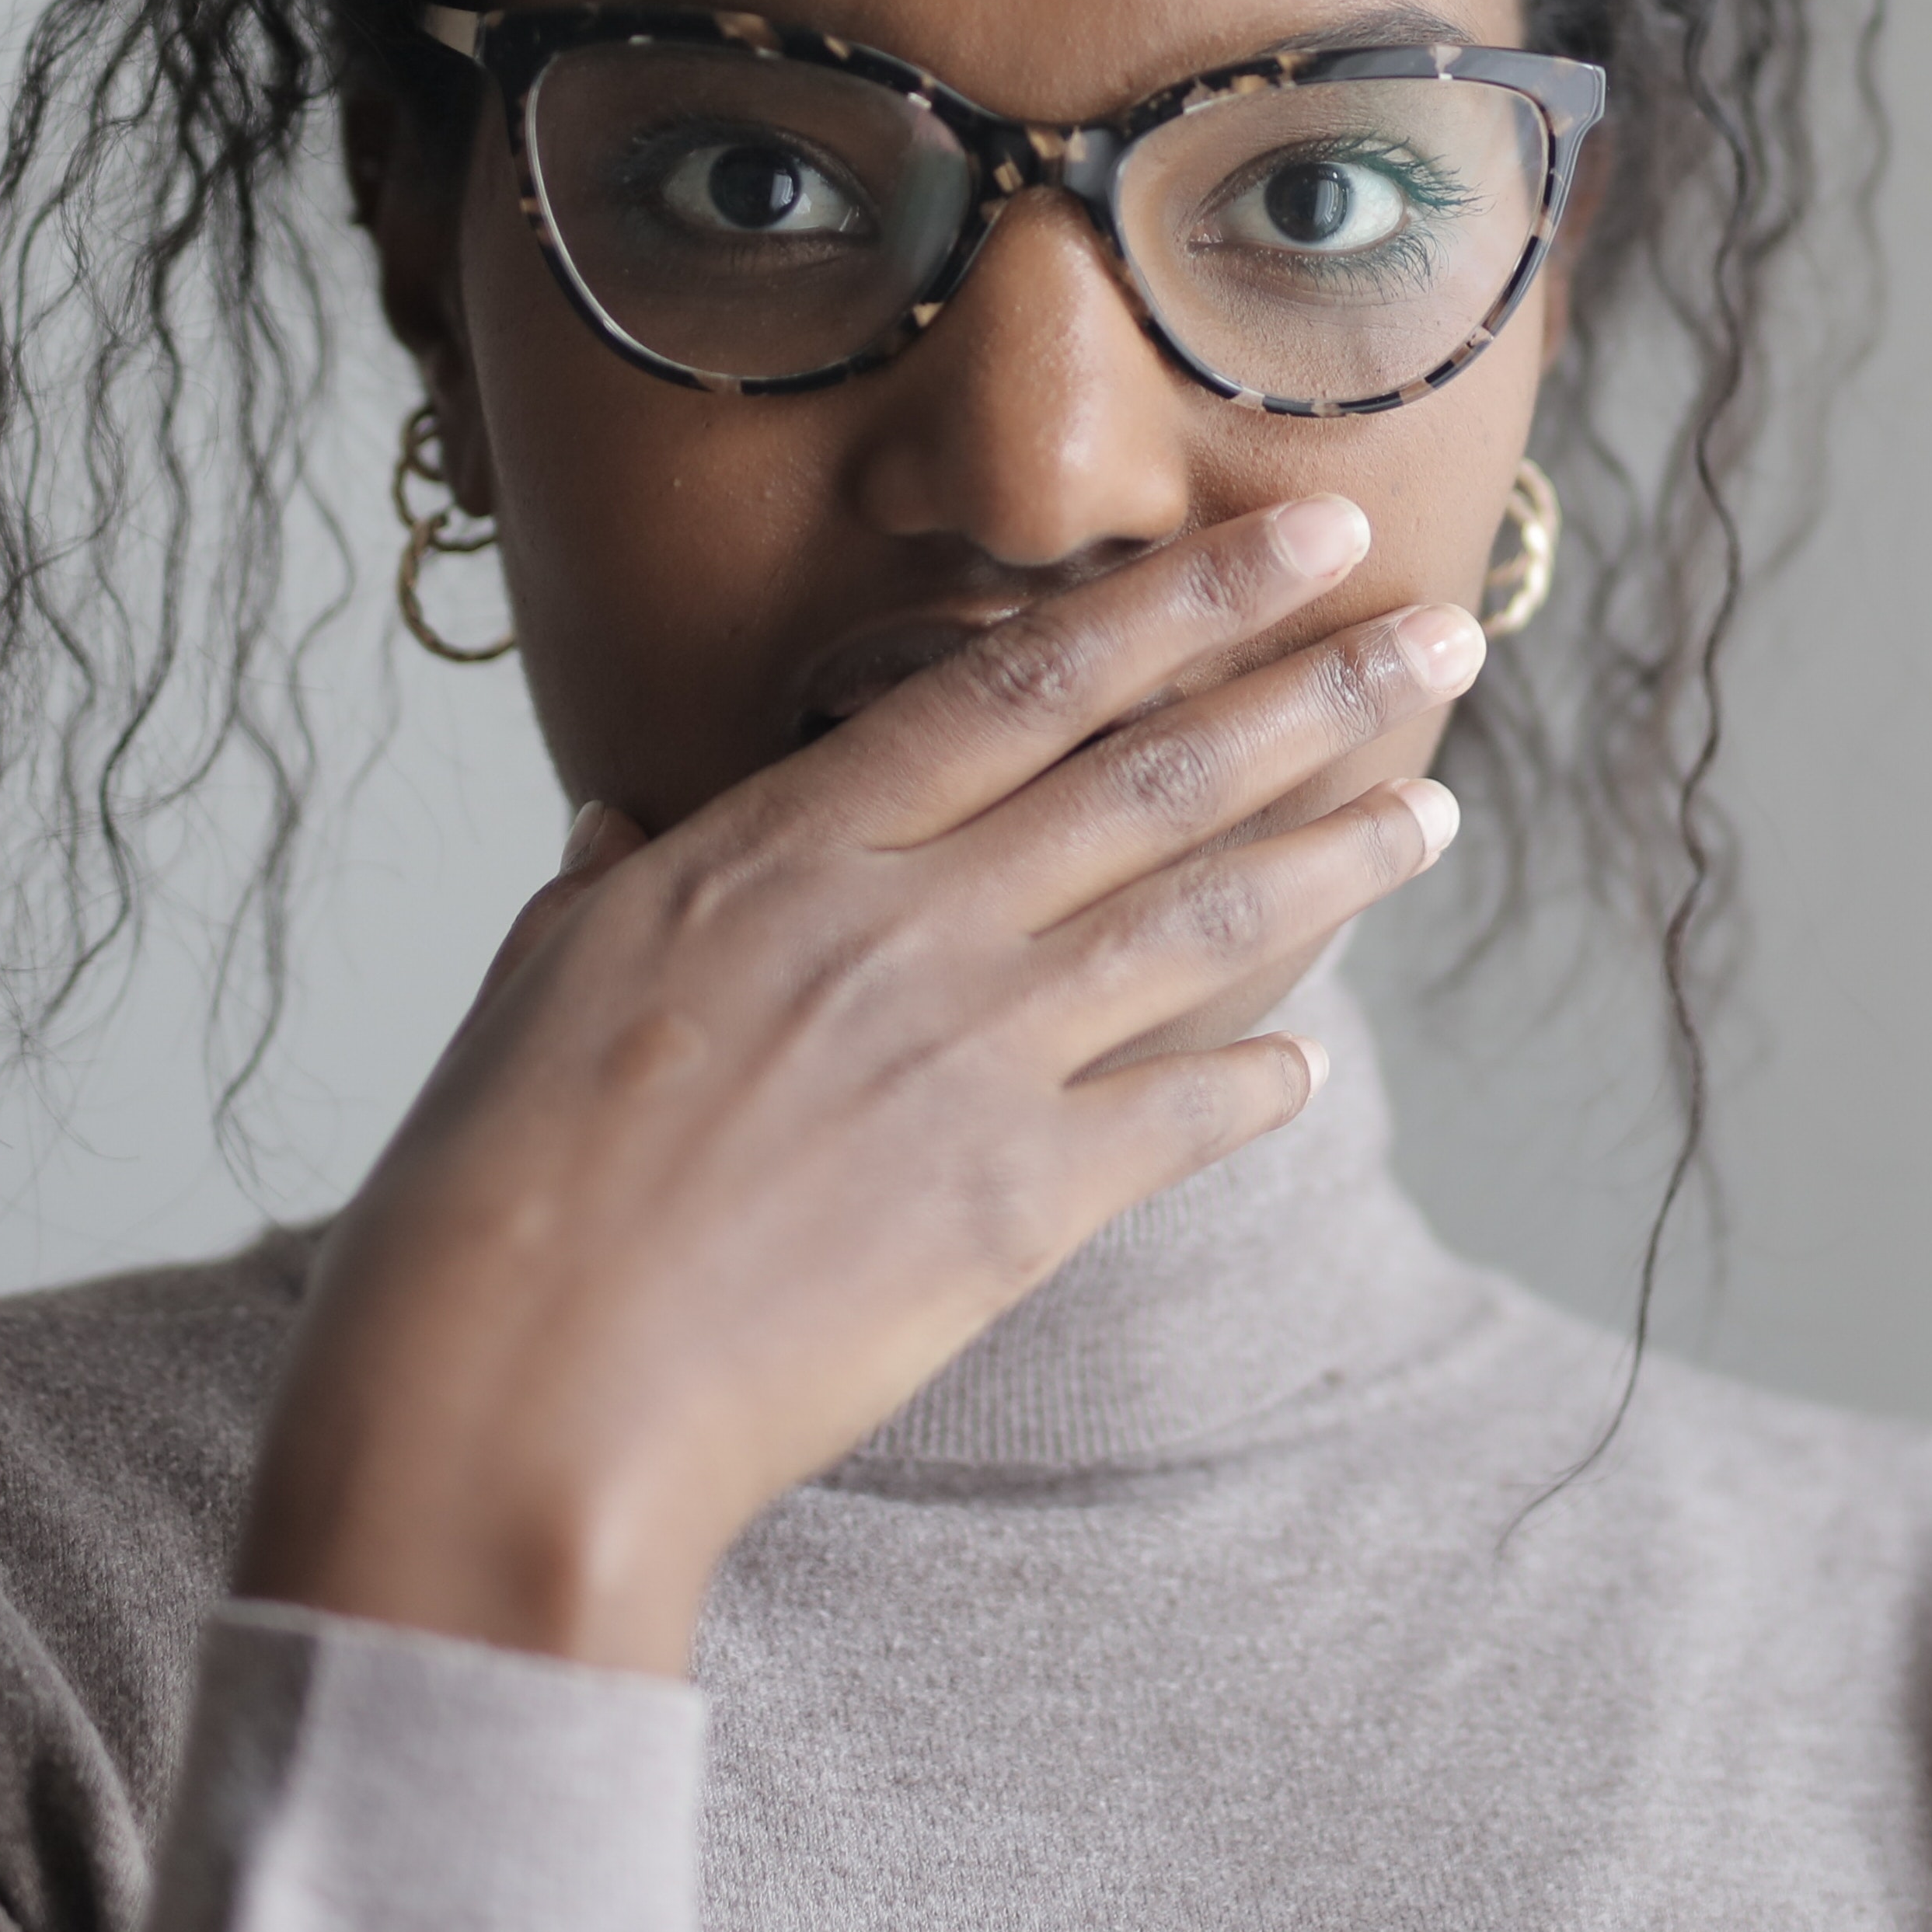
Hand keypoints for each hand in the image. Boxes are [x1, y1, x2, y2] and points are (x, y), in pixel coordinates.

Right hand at [231, 493, 1477, 1674]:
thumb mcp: (531, 986)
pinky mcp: (1011, 1202)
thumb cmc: (492, 1197)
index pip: (1024, 683)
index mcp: (782, 849)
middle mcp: (900, 924)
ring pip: (1196, 918)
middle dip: (1314, 689)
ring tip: (1433, 811)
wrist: (518, 1397)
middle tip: (1439, 633)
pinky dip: (1256, 1083)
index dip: (1183, 599)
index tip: (1300, 535)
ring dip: (1333, 856)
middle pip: (1151, 772)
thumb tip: (616, 825)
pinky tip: (1312, 1062)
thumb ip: (608, 886)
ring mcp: (967, 1056)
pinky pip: (1178, 1115)